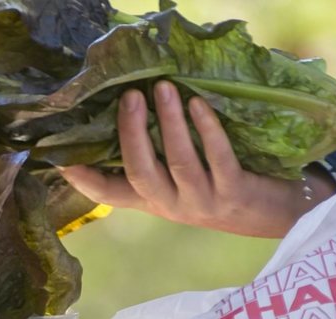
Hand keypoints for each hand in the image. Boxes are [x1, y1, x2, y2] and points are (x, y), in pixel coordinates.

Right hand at [60, 81, 335, 238]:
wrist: (275, 213)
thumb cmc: (220, 185)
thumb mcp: (180, 180)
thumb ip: (155, 159)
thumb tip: (128, 111)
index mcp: (154, 201)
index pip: (111, 195)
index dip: (85, 180)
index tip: (60, 158)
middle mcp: (173, 205)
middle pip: (141, 174)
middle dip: (131, 134)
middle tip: (129, 96)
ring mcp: (203, 202)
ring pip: (179, 162)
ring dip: (170, 123)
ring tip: (163, 89)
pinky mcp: (235, 192)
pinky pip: (218, 157)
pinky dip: (207, 129)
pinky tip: (199, 105)